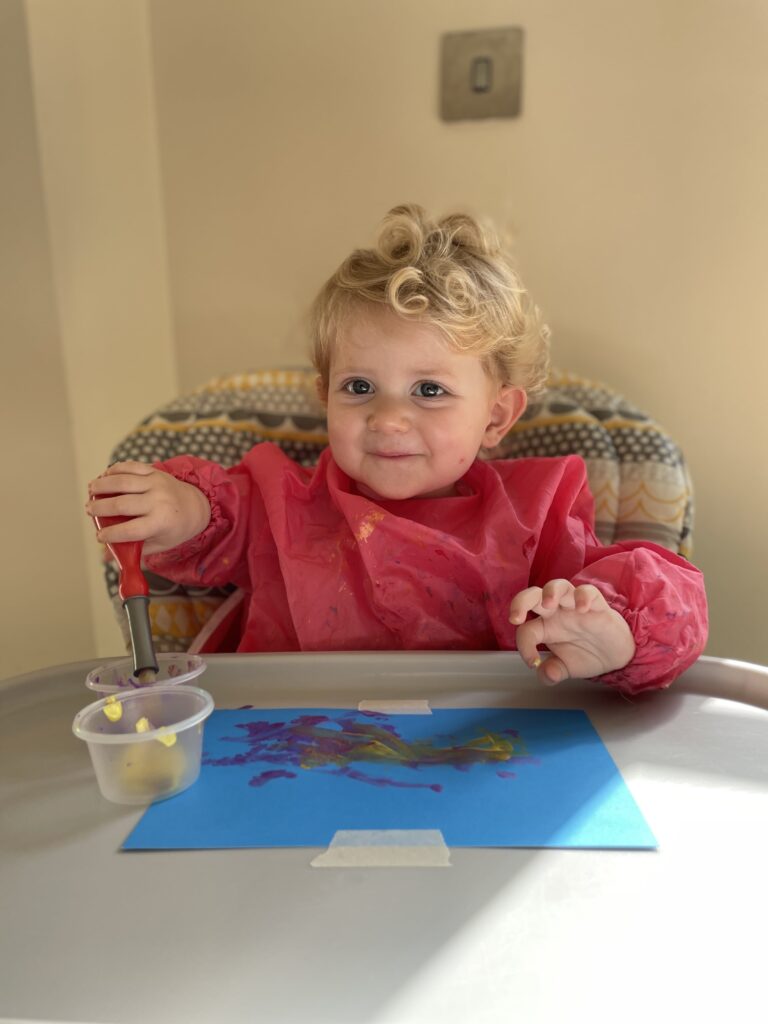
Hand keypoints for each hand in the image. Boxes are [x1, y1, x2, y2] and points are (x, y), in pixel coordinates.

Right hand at [86, 461, 210, 554]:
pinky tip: (104, 476)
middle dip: (100, 508)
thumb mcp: (160, 543)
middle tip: (88, 510)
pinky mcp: (155, 471)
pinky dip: (115, 470)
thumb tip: (105, 558)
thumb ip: (134, 550)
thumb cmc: (174, 528)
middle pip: (122, 504)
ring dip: (102, 485)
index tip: (99, 536)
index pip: (130, 530)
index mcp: (161, 522)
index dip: (111, 534)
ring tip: (91, 490)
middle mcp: (159, 501)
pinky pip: (131, 467)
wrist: (196, 506)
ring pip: (123, 481)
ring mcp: (157, 483)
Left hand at [509, 579, 634, 685]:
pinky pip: (589, 591)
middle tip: (516, 618)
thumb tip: (547, 675)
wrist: (616, 655)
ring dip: (551, 591)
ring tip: (549, 604)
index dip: (524, 646)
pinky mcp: (597, 604)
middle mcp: (556, 613)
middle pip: (532, 596)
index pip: (525, 630)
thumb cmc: (586, 654)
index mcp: (544, 627)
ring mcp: (574, 606)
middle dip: (520, 602)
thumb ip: (552, 672)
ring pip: (558, 585)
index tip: (533, 663)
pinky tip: (582, 608)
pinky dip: (584, 596)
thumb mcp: (566, 668)